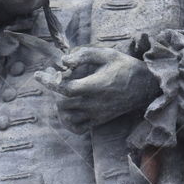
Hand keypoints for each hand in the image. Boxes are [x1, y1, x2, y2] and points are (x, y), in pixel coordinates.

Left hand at [36, 46, 160, 126]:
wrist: (145, 87)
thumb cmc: (125, 67)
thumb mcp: (107, 54)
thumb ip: (84, 55)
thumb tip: (64, 61)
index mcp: (95, 86)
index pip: (65, 88)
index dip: (49, 81)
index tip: (39, 74)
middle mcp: (94, 103)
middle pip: (62, 103)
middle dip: (54, 90)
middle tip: (53, 76)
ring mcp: (96, 115)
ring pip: (67, 117)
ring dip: (59, 104)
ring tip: (61, 91)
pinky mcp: (98, 121)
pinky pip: (77, 128)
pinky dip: (67, 121)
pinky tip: (68, 109)